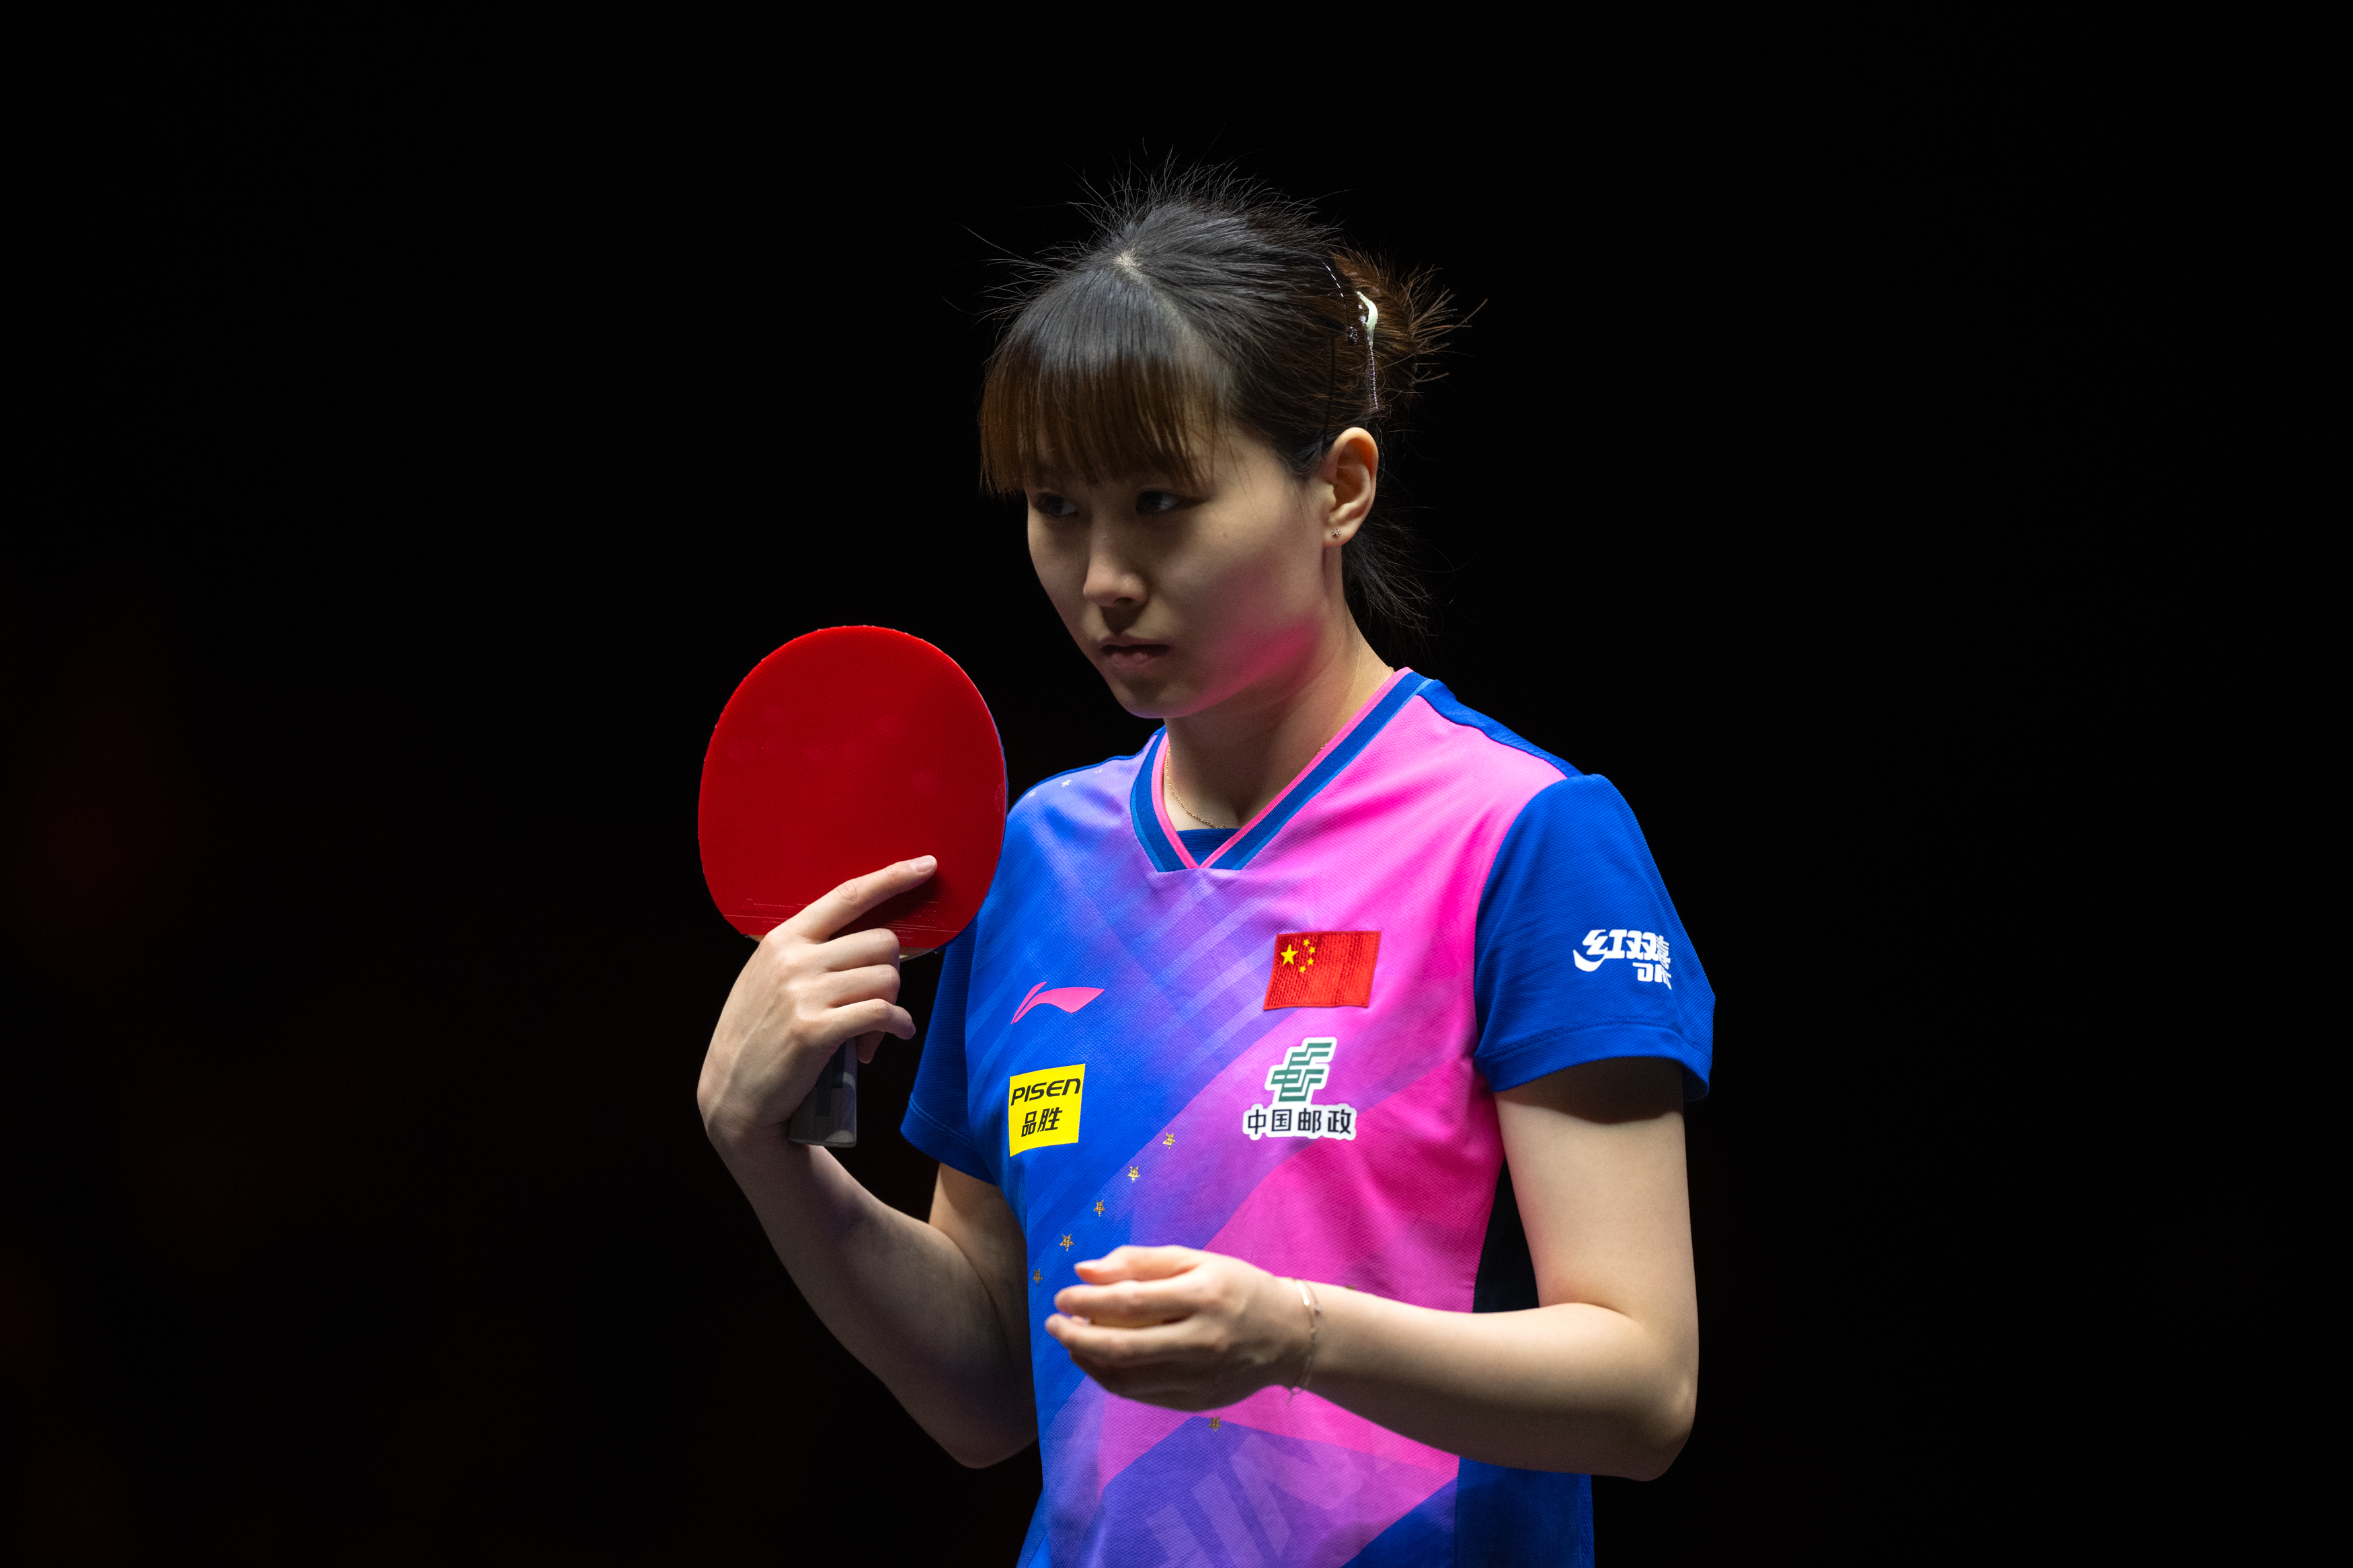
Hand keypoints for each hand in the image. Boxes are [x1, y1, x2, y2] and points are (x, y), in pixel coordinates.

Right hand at [697, 856, 932, 1156]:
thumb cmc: (760, 1037)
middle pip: (882, 942)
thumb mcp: (771, 979)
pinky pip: (882, 1013)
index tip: (927, 865)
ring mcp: (803, 994)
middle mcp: (794, 959)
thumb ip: (811, 954)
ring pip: (887, 978)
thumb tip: (874, 941)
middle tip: (877, 1005)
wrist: (733, 1096)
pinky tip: (894, 1037)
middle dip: (892, 975)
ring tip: (871, 1033)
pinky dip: (899, 1026)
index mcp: (784, 939)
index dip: (892, 877)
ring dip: (892, 1007)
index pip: (848, 895)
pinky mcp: (815, 1030)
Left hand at [1046, 1246, 1310, 1411]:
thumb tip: (1084, 1270)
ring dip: (1088, 1362)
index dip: (1086, 1300)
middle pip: (1122, 1347)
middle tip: (1054, 1324)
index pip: (1130, 1301)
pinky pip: (1141, 1395)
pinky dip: (1111, 1379)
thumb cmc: (1237, 1288)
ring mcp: (1200, 1377)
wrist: (1288, 1335)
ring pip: (1126, 1379)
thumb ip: (1141, 1262)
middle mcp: (1201, 1340)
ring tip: (1072, 1344)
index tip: (1062, 1296)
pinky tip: (1099, 1363)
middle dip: (1075, 1337)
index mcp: (1203, 1296)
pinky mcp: (1198, 1402)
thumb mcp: (1196, 1261)